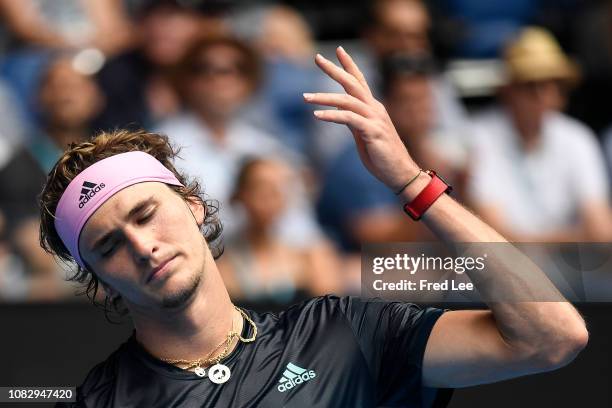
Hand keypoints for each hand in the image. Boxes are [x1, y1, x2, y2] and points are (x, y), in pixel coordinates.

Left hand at [304, 46, 418, 190]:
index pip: (360, 81)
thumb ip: (352, 118)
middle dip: (334, 69)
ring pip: (347, 100)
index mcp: (373, 108)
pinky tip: (317, 115)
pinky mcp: (372, 132)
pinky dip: (332, 115)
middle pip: (352, 83)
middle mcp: (375, 109)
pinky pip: (349, 119)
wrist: (399, 172)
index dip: (349, 65)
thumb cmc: (381, 155)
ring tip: (305, 97)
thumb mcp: (362, 134)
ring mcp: (375, 119)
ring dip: (324, 97)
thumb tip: (337, 106)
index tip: (339, 50)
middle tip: (317, 57)